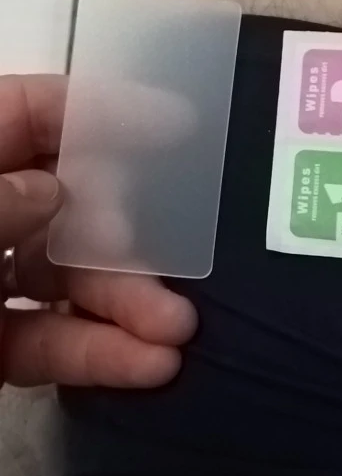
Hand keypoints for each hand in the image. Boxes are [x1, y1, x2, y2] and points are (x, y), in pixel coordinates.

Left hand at [0, 75, 196, 388]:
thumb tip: (54, 191)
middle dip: (121, 231)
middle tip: (166, 255)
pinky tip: (151, 365)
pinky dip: (97, 354)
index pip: (27, 111)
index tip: (179, 125)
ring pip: (65, 277)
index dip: (99, 110)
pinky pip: (49, 343)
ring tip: (178, 329)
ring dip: (126, 302)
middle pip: (63, 199)